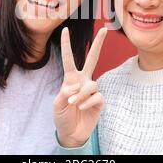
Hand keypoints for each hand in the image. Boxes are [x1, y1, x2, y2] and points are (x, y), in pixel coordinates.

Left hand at [53, 26, 107, 147]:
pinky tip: (83, 108)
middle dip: (98, 44)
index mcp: (70, 78)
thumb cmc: (62, 115)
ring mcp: (92, 90)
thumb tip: (76, 86)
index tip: (65, 30)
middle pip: (92, 58)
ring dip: (81, 94)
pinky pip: (96, 96)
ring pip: (91, 84)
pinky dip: (87, 102)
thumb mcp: (57, 104)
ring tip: (73, 104)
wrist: (71, 133)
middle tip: (105, 29)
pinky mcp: (99, 100)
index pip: (69, 58)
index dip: (67, 44)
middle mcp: (83, 81)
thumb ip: (64, 92)